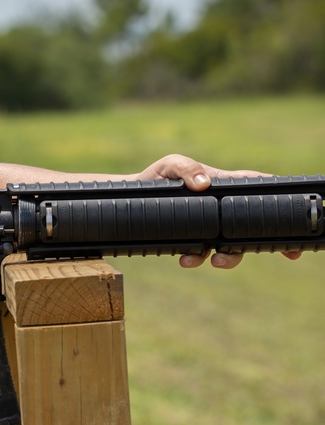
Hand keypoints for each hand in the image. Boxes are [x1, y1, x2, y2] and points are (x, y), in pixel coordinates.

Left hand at [135, 154, 302, 268]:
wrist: (129, 198)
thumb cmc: (156, 176)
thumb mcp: (170, 164)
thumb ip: (186, 168)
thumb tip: (204, 184)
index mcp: (223, 187)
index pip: (257, 190)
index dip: (279, 203)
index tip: (294, 217)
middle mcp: (219, 210)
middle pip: (250, 227)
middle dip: (267, 242)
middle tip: (285, 254)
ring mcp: (206, 227)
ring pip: (229, 246)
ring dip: (230, 257)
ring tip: (216, 260)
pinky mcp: (189, 240)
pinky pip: (200, 254)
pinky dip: (197, 259)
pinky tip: (185, 259)